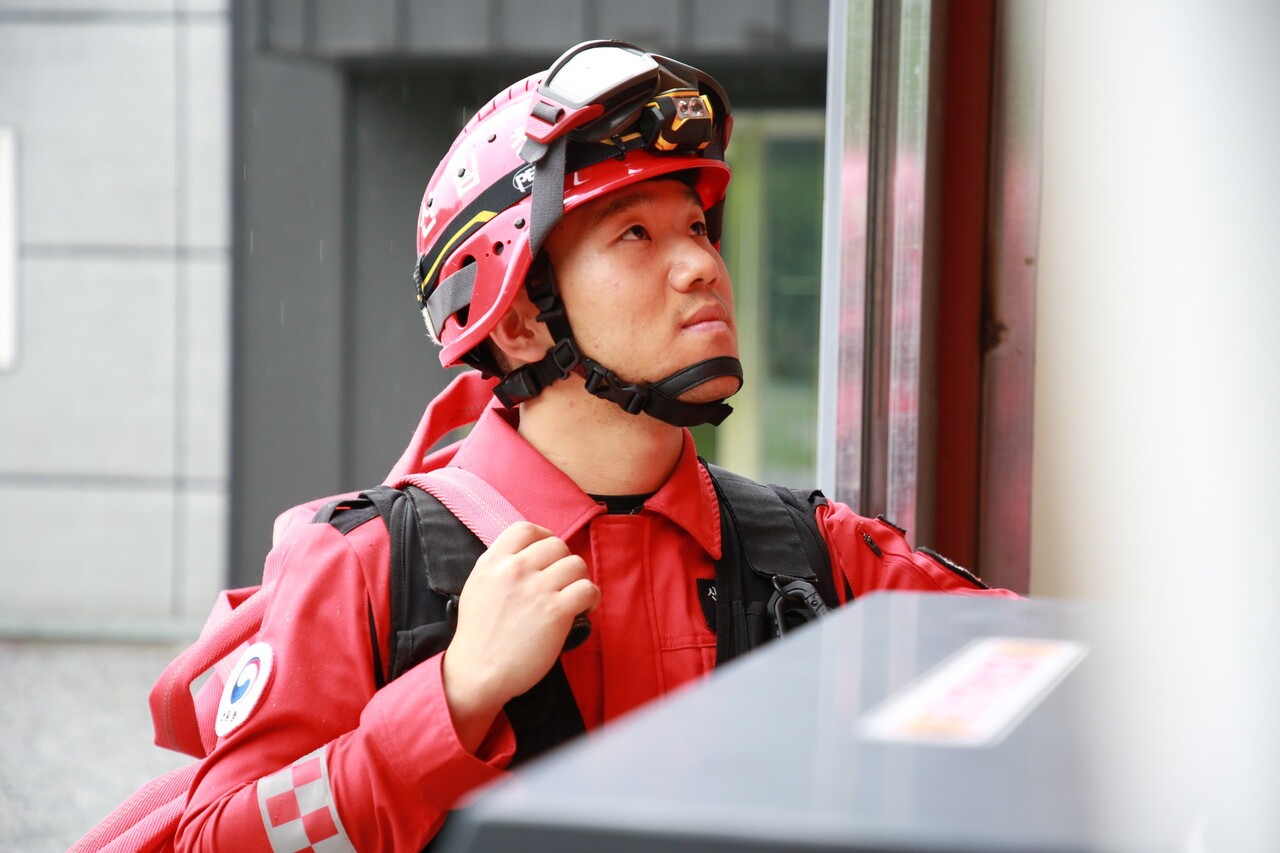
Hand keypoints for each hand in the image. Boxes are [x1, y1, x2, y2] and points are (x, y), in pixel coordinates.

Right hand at [441, 522, 598, 752]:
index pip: (525, 529)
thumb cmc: (478, 638)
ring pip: (576, 564)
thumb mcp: (477, 589)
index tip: (549, 555)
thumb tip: (526, 559)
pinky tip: (584, 609)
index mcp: (493, 562)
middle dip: (564, 563)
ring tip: (574, 597)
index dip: (544, 537)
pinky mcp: (556, 610)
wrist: (477, 673)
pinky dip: (591, 598)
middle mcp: (515, 569)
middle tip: (562, 583)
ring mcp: (537, 588)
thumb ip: (498, 569)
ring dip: (579, 580)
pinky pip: (587, 588)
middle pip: (557, 545)